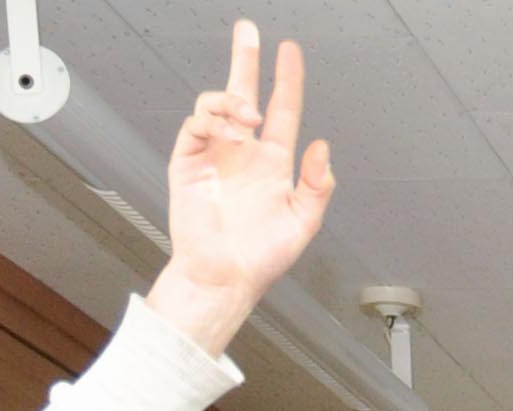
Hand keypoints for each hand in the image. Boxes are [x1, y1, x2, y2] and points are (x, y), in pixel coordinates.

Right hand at [149, 25, 333, 356]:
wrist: (226, 277)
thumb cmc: (260, 256)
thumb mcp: (303, 222)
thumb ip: (317, 186)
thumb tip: (323, 149)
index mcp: (272, 162)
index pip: (281, 110)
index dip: (286, 81)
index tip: (290, 53)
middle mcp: (242, 152)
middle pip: (242, 93)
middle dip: (245, 60)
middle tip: (249, 31)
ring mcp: (214, 154)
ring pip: (217, 105)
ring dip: (234, 100)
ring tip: (249, 115)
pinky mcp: (189, 162)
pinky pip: (195, 126)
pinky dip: (213, 120)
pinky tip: (230, 132)